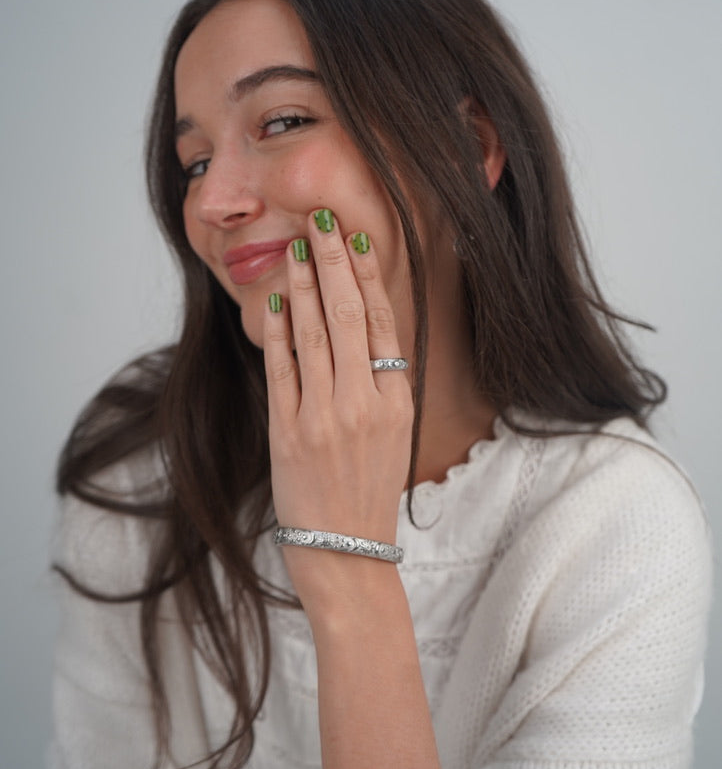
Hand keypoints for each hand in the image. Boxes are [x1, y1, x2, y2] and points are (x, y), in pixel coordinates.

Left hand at [262, 208, 412, 610]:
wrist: (345, 549)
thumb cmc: (368, 488)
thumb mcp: (392, 432)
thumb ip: (380, 380)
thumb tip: (362, 323)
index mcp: (396, 401)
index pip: (383, 322)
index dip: (368, 275)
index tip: (356, 238)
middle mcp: (364, 403)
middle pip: (350, 316)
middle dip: (334, 261)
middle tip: (323, 219)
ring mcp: (324, 417)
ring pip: (316, 334)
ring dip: (305, 284)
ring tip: (298, 246)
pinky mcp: (288, 432)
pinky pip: (284, 369)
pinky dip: (280, 331)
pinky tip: (278, 301)